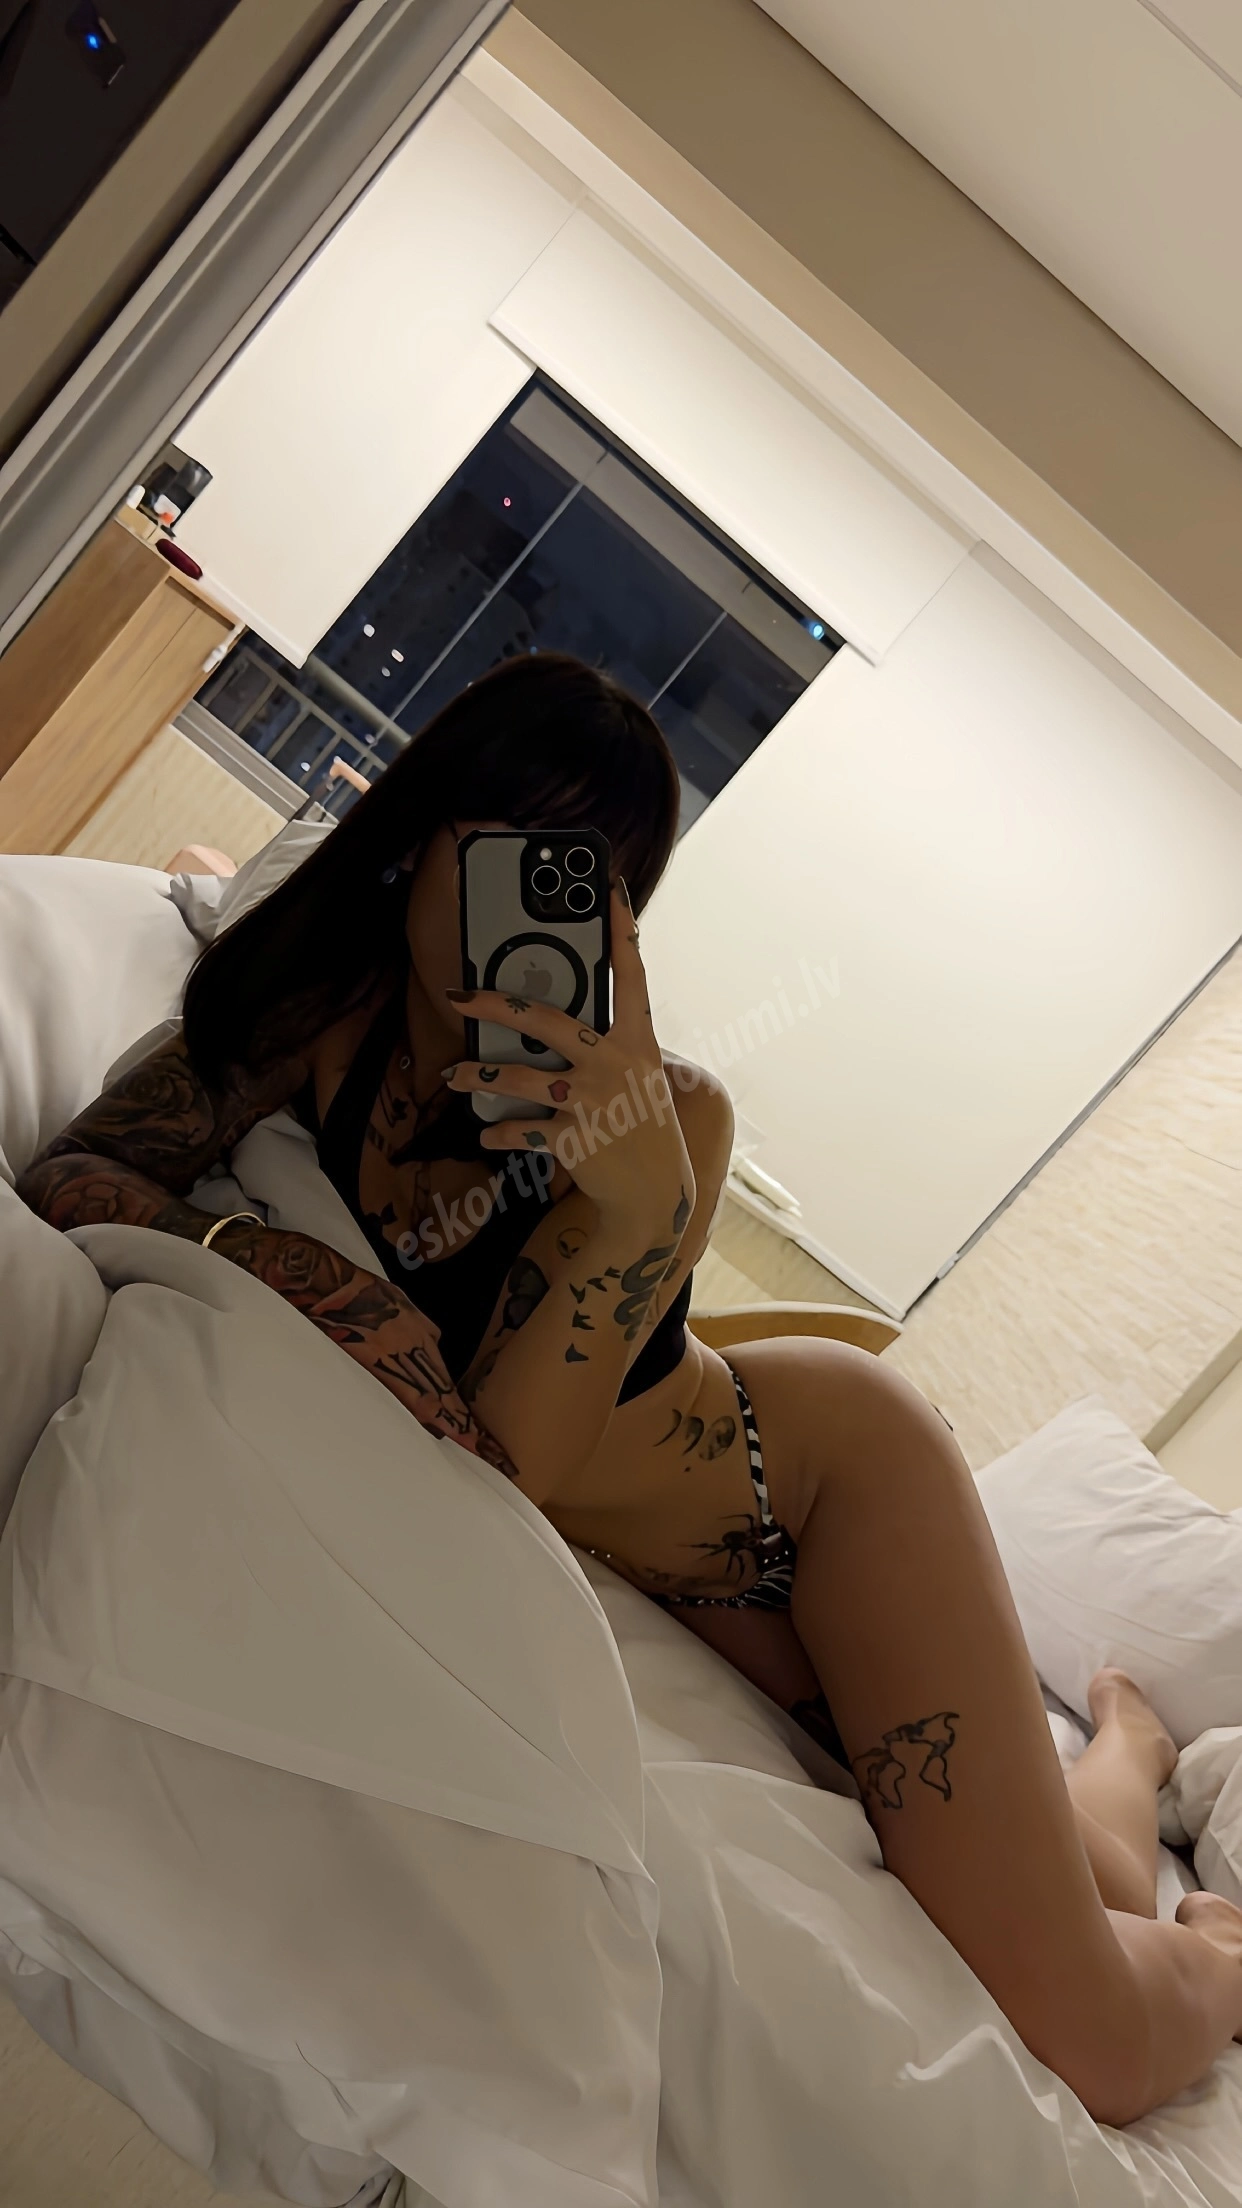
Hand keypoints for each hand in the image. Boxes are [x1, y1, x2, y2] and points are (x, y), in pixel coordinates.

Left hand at [443, 883, 693, 1233]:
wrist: (655, 1195)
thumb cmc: (642, 1127)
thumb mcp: (638, 1079)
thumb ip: (606, 1047)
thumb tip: (549, 1026)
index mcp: (636, 1041)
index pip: (631, 975)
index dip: (622, 931)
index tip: (612, 890)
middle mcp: (614, 1064)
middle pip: (546, 1019)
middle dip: (495, 1003)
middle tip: (458, 994)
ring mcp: (592, 1101)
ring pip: (517, 1077)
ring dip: (477, 1077)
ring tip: (455, 1077)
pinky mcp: (572, 1137)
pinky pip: (520, 1128)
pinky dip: (499, 1131)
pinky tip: (487, 1130)